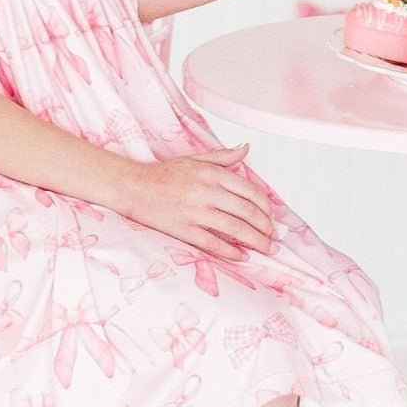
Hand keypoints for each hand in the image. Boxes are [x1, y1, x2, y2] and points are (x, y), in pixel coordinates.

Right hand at [107, 143, 274, 261]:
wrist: (133, 187)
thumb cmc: (162, 174)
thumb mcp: (194, 158)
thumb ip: (222, 156)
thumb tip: (246, 149)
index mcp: (211, 173)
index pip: (249, 190)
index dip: (265, 206)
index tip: (271, 217)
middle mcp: (206, 191)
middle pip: (246, 211)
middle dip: (265, 227)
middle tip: (274, 238)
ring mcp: (195, 211)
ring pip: (234, 228)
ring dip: (255, 241)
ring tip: (266, 248)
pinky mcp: (184, 229)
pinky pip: (213, 243)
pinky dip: (231, 252)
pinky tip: (242, 256)